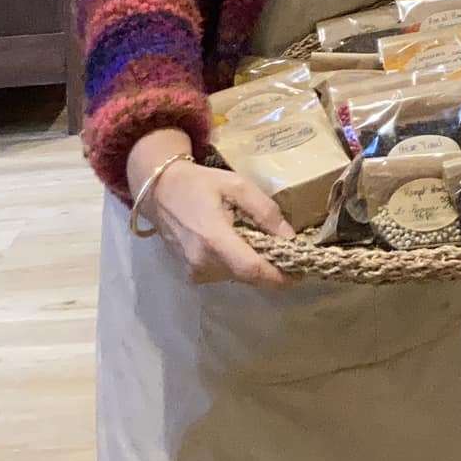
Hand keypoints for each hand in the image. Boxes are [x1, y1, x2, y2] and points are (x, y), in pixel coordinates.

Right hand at [128, 132, 292, 289]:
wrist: (160, 191)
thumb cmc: (200, 184)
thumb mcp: (237, 185)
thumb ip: (265, 211)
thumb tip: (289, 237)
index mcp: (214, 239)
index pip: (252, 269)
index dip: (278, 276)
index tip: (300, 273)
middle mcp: (202, 263)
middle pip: (247, 275)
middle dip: (270, 267)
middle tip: (287, 252)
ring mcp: (194, 272)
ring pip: (236, 276)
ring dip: (253, 265)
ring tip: (262, 242)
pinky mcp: (191, 275)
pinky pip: (223, 274)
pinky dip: (237, 264)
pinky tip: (239, 244)